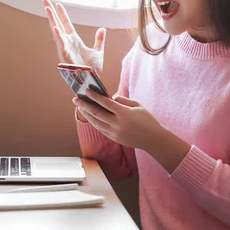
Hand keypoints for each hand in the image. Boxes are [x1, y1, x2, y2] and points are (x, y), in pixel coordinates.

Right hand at [42, 0, 105, 74]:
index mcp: (74, 41)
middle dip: (51, 12)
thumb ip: (99, 40)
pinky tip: (55, 27)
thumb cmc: (93, 70)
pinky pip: (61, 45)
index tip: (57, 4)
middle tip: (44, 0)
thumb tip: (102, 29)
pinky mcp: (66, 57)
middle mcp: (67, 43)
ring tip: (47, 8)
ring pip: (56, 31)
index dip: (62, 14)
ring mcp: (66, 49)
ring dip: (52, 20)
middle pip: (57, 24)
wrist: (93, 81)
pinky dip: (58, 36)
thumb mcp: (98, 51)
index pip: (66, 23)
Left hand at [75, 89, 192, 172]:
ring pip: (96, 122)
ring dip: (86, 114)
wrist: (153, 139)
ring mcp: (115, 133)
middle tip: (75, 98)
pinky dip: (93, 121)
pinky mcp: (114, 138)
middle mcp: (118, 124)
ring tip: (79, 106)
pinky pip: (100, 128)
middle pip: (97, 113)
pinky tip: (89, 116)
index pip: (106, 103)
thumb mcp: (137, 106)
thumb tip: (109, 98)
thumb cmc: (146, 119)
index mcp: (125, 114)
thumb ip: (122, 100)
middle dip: (85, 105)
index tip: (86, 91)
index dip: (95, 97)